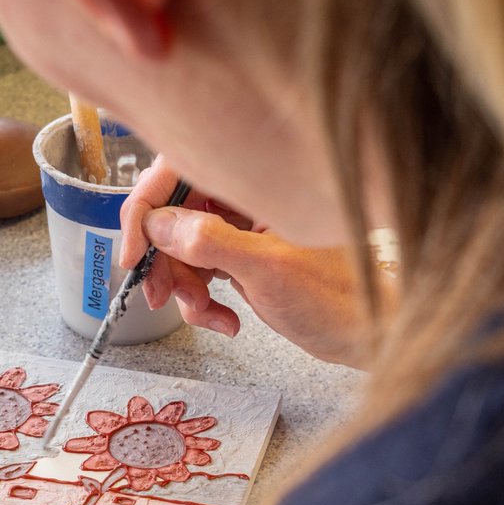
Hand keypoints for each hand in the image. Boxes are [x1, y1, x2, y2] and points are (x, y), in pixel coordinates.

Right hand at [119, 157, 394, 367]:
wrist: (370, 333)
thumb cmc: (340, 297)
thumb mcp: (269, 269)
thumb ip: (209, 242)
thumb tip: (158, 224)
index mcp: (258, 177)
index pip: (177, 170)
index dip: (145, 209)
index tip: (133, 253)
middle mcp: (246, 193)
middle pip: (172, 212)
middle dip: (163, 259)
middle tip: (161, 296)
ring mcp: (243, 225)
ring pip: (181, 246)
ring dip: (183, 287)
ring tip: (209, 315)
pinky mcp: (242, 255)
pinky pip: (200, 271)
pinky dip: (201, 300)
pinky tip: (226, 320)